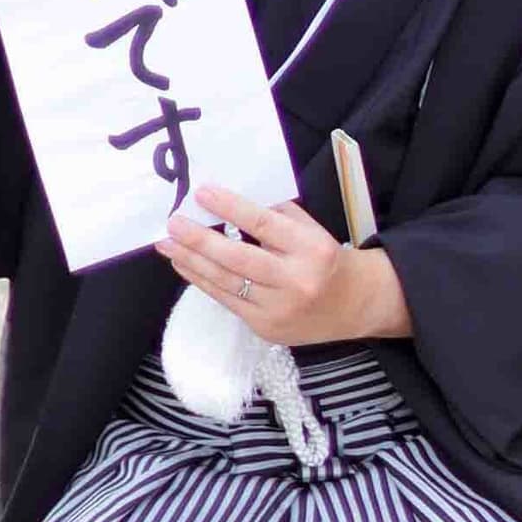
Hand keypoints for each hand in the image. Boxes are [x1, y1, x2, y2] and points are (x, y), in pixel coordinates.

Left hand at [158, 188, 409, 346]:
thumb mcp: (311, 229)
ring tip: (167, 245)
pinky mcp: (266, 329)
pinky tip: (186, 266)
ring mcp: (279, 309)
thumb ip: (276, 214)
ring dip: (192, 262)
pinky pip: (227, 302)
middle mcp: (296, 281)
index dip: (231, 208)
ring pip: (227, 283)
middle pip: (239, 259)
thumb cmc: (326, 258)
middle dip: (201, 241)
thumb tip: (229, 199)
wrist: (353, 305)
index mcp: (312, 249)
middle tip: (173, 223)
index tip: (202, 192)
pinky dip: (203, 282)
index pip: (265, 225)